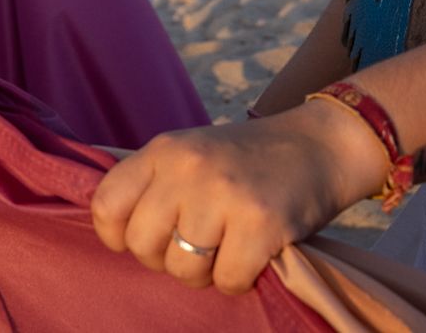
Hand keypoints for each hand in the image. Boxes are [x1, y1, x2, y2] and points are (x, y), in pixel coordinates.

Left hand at [90, 100, 387, 294]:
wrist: (319, 145)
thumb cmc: (246, 161)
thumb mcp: (190, 153)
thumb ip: (153, 184)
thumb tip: (115, 233)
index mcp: (163, 150)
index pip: (106, 205)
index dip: (119, 236)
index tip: (150, 237)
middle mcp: (187, 167)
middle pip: (142, 246)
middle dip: (167, 259)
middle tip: (196, 246)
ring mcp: (224, 194)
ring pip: (182, 270)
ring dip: (204, 274)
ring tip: (225, 250)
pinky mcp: (261, 223)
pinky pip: (227, 280)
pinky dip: (238, 280)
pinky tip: (253, 256)